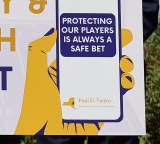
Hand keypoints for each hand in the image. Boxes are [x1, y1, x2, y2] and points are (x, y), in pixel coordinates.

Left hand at [14, 28, 134, 134]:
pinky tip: (123, 82)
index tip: (113, 29)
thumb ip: (39, 49)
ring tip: (123, 64)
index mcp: (69, 69)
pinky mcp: (100, 110)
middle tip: (124, 42)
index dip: (102, 40)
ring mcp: (93, 94)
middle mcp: (83, 80)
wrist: (42, 130)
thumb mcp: (35, 71)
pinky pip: (116, 98)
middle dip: (117, 52)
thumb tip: (54, 30)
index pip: (89, 51)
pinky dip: (123, 89)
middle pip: (106, 63)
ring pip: (114, 79)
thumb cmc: (35, 103)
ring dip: (123, 69)